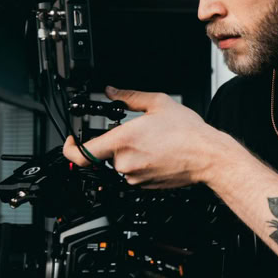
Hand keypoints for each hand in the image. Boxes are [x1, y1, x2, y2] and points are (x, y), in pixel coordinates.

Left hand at [63, 86, 220, 187]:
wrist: (208, 157)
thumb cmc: (188, 133)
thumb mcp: (158, 103)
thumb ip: (128, 97)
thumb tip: (111, 92)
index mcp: (123, 141)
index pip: (81, 154)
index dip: (69, 149)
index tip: (71, 141)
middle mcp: (125, 162)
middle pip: (104, 155)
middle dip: (114, 143)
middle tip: (134, 134)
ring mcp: (134, 177)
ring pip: (120, 164)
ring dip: (129, 153)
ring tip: (152, 142)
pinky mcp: (145, 185)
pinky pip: (133, 174)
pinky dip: (140, 163)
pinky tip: (158, 153)